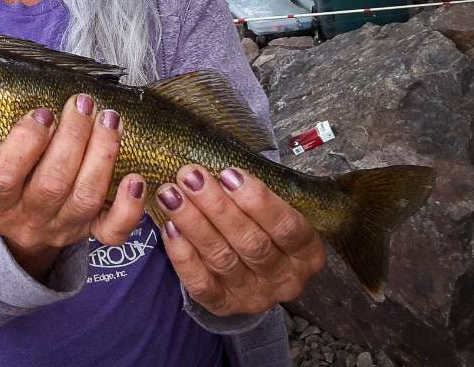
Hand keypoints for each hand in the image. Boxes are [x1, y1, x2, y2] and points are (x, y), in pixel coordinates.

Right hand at [0, 94, 145, 279]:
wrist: (20, 230)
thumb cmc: (4, 183)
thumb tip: (18, 93)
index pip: (5, 177)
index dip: (25, 143)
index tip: (43, 113)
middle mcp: (29, 217)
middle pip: (53, 183)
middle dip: (73, 137)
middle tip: (83, 104)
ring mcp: (61, 226)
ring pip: (86, 196)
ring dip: (102, 153)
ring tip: (109, 119)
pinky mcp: (89, 231)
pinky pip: (113, 230)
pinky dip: (128, 207)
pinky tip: (135, 179)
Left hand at [157, 164, 324, 315]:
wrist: (251, 272)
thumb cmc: (260, 225)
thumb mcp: (271, 210)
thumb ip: (253, 192)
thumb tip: (222, 169)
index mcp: (306, 252)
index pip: (287, 227)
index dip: (259, 201)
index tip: (229, 173)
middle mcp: (284, 279)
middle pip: (251, 242)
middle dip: (217, 206)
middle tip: (190, 176)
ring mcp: (253, 296)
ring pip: (223, 259)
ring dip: (193, 223)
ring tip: (171, 194)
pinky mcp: (223, 306)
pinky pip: (201, 284)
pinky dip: (183, 255)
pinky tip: (170, 227)